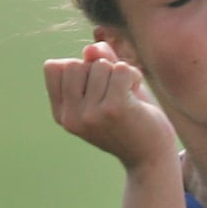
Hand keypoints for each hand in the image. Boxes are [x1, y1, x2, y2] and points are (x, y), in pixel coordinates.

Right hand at [44, 42, 174, 169]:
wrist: (151, 158)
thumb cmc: (132, 123)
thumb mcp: (109, 92)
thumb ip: (98, 65)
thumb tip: (92, 49)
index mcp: (62, 114)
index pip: (54, 67)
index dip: (80, 68)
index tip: (98, 89)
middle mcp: (71, 116)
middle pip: (75, 63)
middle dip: (100, 70)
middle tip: (117, 93)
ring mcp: (90, 113)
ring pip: (100, 64)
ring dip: (121, 75)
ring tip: (130, 97)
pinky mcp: (113, 109)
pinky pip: (121, 69)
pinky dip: (134, 76)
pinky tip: (138, 97)